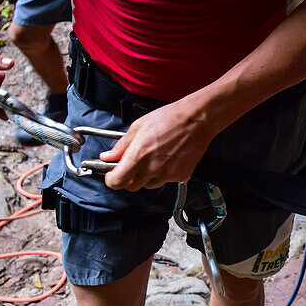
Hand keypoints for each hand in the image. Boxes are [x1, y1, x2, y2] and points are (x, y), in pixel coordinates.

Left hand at [100, 95, 220, 190]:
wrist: (195, 120)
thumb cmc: (170, 119)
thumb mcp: (138, 127)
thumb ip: (121, 146)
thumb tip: (109, 156)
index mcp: (139, 155)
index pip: (118, 181)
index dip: (111, 180)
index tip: (111, 176)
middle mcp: (153, 168)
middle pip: (131, 186)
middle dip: (128, 178)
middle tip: (131, 165)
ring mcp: (167, 174)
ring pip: (148, 185)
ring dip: (145, 177)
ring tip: (153, 158)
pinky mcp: (179, 176)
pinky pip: (165, 181)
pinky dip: (162, 174)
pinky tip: (166, 159)